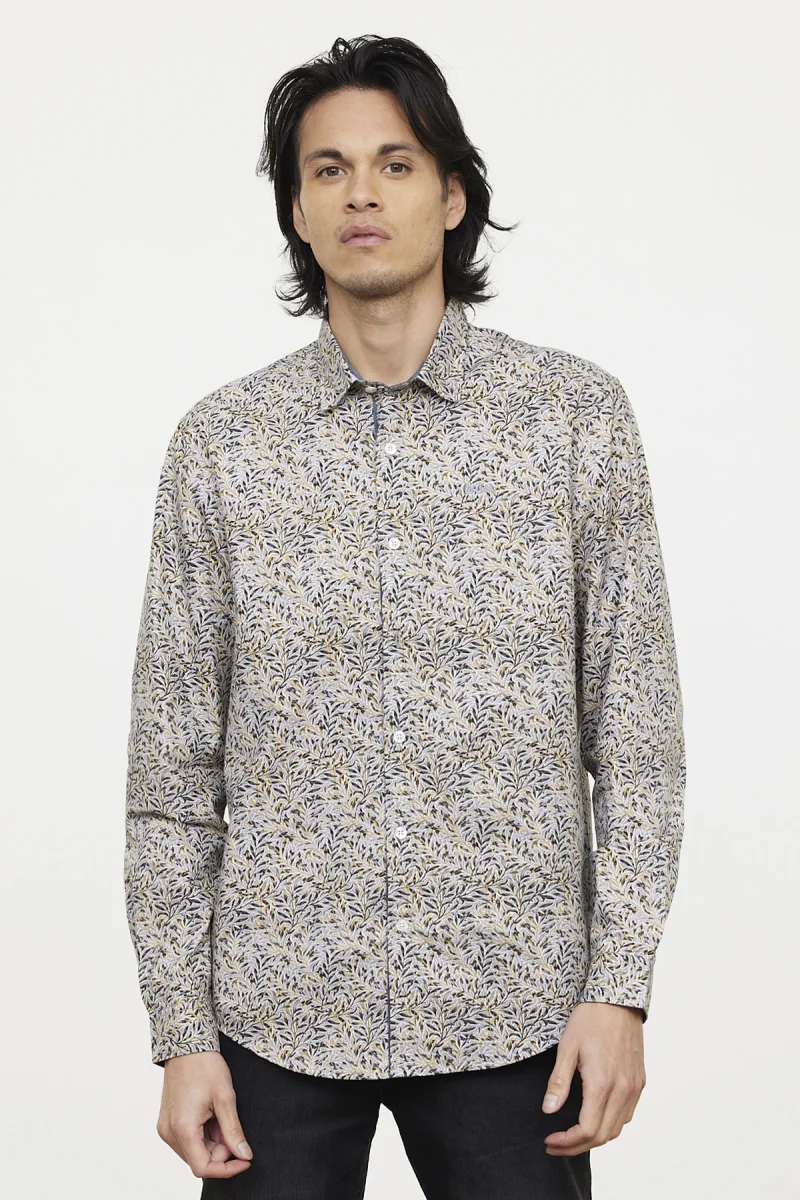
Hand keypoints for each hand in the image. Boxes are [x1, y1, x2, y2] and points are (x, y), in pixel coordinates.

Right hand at [156, 1050, 253, 1178]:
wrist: (187, 1046)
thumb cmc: (205, 1066)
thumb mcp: (225, 1098)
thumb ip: (233, 1130)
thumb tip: (244, 1154)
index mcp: (182, 1128)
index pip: (203, 1168)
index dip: (227, 1169)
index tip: (244, 1160)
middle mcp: (169, 1132)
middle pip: (199, 1160)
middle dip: (221, 1151)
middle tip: (234, 1128)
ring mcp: (166, 1127)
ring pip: (194, 1150)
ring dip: (213, 1142)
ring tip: (221, 1116)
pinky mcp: (168, 1121)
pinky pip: (187, 1139)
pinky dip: (203, 1134)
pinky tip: (212, 1115)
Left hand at [541, 1002, 645, 1155]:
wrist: (618, 999)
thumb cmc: (590, 1019)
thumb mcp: (567, 1047)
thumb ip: (558, 1082)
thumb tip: (549, 1110)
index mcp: (602, 1083)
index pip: (587, 1130)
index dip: (567, 1142)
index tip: (550, 1140)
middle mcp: (623, 1090)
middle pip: (602, 1136)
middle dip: (576, 1146)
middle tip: (555, 1144)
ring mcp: (634, 1087)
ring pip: (617, 1129)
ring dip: (594, 1138)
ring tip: (571, 1136)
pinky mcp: (639, 1081)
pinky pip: (626, 1114)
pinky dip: (609, 1125)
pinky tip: (593, 1118)